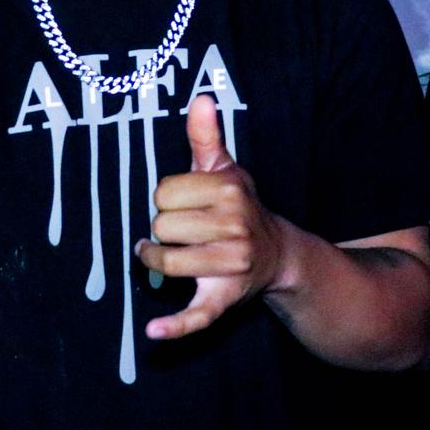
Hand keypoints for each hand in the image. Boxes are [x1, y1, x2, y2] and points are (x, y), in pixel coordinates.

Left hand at [136, 95, 287, 340]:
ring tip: (170, 255)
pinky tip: (152, 331)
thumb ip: (206, 136)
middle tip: (184, 230)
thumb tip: (201, 97)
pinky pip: (195, 315)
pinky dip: (174, 327)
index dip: (168, 198)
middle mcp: (234, 228)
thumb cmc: (238, 206)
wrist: (277, 254)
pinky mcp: (223, 300)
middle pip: (161, 226)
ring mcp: (230, 267)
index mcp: (229, 192)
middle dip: (164, 228)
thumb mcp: (225, 168)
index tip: (186, 203)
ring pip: (164, 263)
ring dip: (157, 259)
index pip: (164, 192)